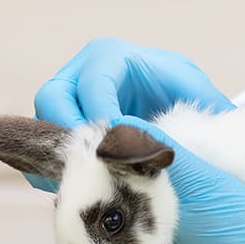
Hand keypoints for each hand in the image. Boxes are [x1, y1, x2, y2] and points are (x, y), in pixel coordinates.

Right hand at [28, 38, 234, 191]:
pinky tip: (80, 186)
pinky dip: (54, 165)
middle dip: (71, 134)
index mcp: (114, 57)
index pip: (93, 84)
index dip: (102, 120)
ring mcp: (67, 97)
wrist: (177, 108)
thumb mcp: (201, 98)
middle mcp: (82, 71)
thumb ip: (199, 115)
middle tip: (97, 165)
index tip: (121, 152)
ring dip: (62, 153)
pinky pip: (44, 144)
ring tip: (92, 179)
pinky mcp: (61, 123)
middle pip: (53, 97)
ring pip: (43, 122)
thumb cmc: (190, 98)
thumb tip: (178, 143)